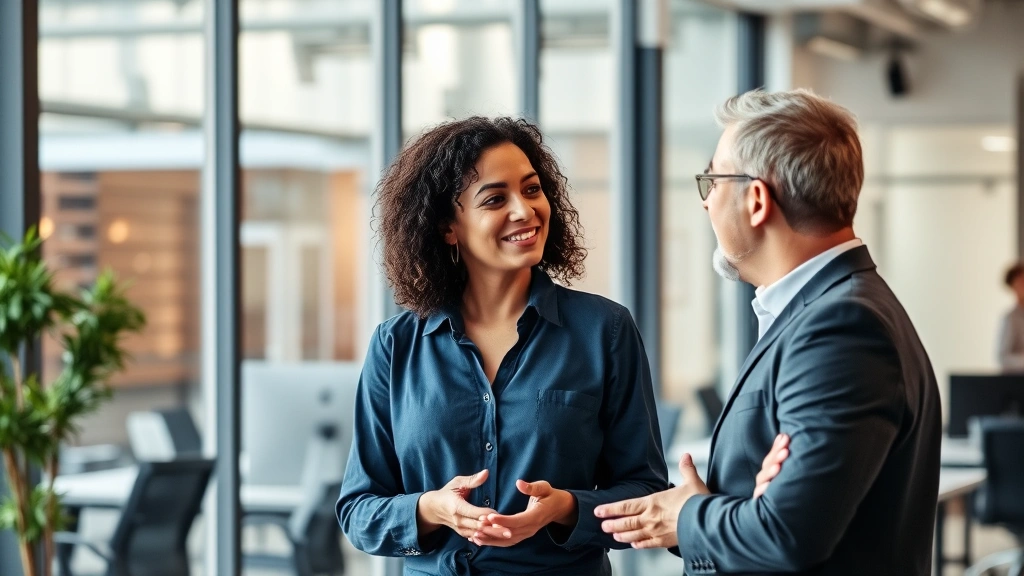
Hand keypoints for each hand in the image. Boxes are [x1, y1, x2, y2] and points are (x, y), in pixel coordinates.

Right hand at [416, 470, 509, 541]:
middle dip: (494, 529)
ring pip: (478, 534)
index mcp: (456, 506)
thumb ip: (472, 480)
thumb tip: (486, 473)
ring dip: (492, 536)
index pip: (474, 512)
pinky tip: (497, 540)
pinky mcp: (462, 533)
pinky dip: (485, 539)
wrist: (433, 508)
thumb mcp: (457, 482)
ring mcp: (459, 528)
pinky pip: (474, 538)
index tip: (500, 515)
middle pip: (478, 526)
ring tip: (507, 536)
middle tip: (510, 530)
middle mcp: (458, 520)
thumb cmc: (447, 492)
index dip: (487, 514)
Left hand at [472, 479, 576, 546]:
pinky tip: (481, 541)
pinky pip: (506, 542)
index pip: (518, 520)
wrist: (559, 508)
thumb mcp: (545, 487)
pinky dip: (493, 543)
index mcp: (536, 516)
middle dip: (492, 531)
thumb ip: (532, 487)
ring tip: (475, 536)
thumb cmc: (551, 495)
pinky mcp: (522, 535)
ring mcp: (526, 534)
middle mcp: (531, 528)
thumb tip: (519, 483)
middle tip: (477, 526)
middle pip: (509, 533)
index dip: (503, 520)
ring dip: (491, 540)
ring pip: (506, 541)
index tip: (489, 516)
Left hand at [594, 453, 709, 548]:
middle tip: (602, 526)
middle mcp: (651, 518)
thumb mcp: (692, 482)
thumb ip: (686, 469)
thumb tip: (686, 455)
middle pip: (626, 522)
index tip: (598, 511)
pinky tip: (634, 545)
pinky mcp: (666, 542)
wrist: (709, 523)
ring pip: (634, 535)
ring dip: (622, 536)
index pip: (626, 506)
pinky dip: (639, 544)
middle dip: (612, 524)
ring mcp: (657, 532)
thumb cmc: (699, 502)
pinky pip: (648, 544)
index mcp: (653, 502)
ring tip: (613, 536)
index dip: (611, 509)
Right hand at [754, 433, 789, 498]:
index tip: (785, 438)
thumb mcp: (784, 469)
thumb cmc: (790, 489)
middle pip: (767, 466)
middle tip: (786, 451)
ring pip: (763, 479)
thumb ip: (782, 453)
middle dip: (776, 457)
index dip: (777, 447)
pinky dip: (763, 490)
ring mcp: (762, 490)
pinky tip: (769, 486)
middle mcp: (765, 479)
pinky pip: (759, 495)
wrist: (787, 517)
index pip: (772, 456)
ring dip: (770, 472)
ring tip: (778, 467)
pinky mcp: (761, 501)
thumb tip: (784, 435)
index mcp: (771, 471)